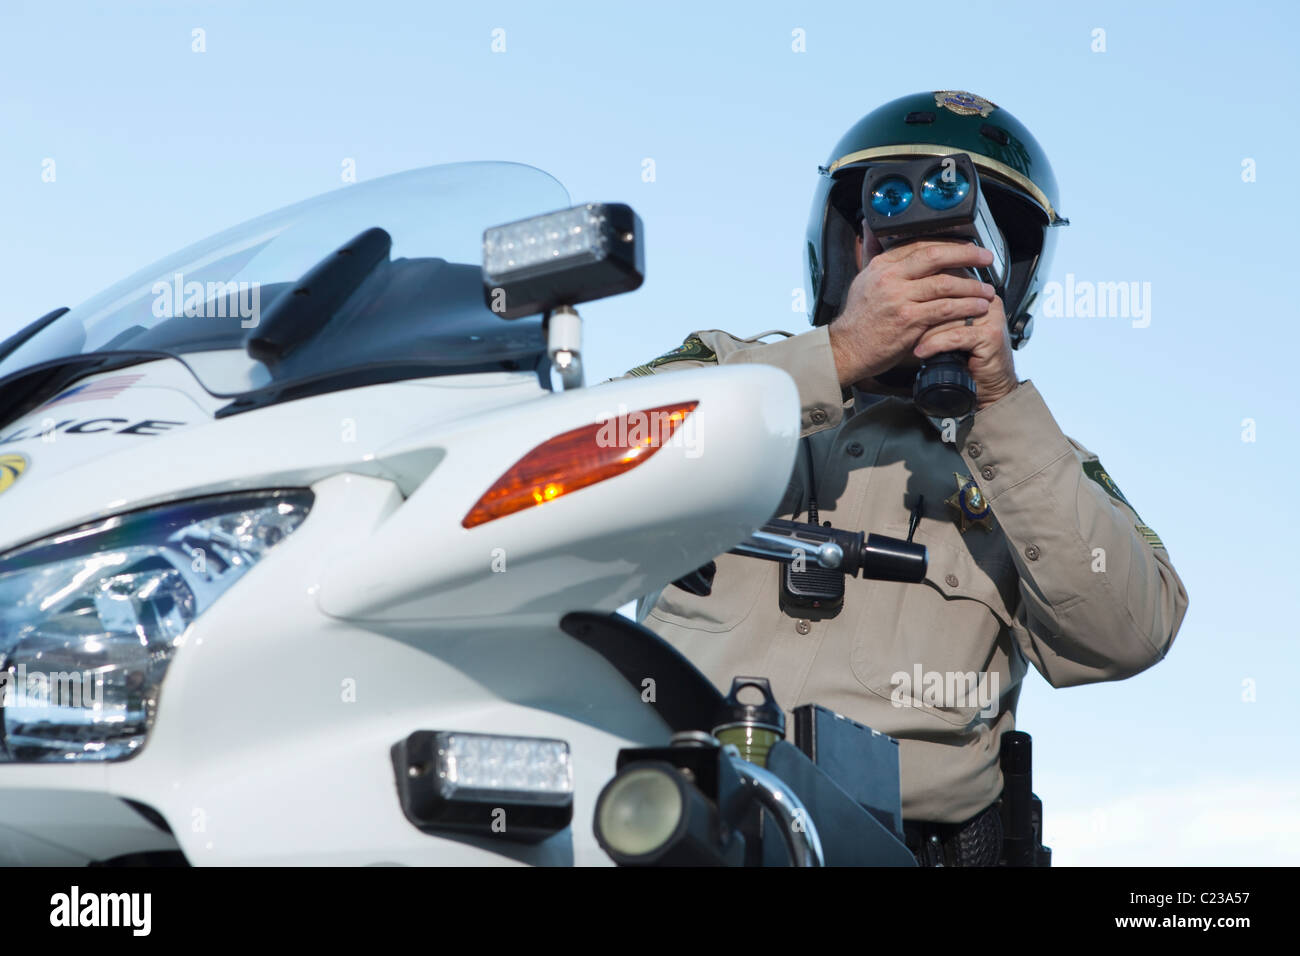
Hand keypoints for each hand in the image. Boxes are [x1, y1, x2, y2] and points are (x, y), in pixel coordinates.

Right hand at [826, 240, 996, 387]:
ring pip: (945, 283)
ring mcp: (899, 298)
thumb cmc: (858, 319)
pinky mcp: (909, 320)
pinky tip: (977, 306)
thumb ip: (871, 252)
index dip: (949, 243)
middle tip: (986, 258)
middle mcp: (890, 278)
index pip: (920, 244)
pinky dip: (966, 306)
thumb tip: (871, 227)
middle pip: (936, 256)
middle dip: (967, 254)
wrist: (847, 349)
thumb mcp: (862, 279)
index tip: (966, 246)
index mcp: (882, 265)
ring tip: (986, 289)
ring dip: (972, 285)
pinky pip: (945, 308)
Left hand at [912, 293, 1018, 410]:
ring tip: (908, 342)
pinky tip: (921, 352)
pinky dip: (935, 344)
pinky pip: (955, 336)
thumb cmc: (968, 359)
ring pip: (949, 316)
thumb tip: (906, 302)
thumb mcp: (949, 330)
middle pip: (948, 297)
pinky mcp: (990, 335)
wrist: (990, 386)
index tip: (903, 303)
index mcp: (979, 293)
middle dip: (922, 311)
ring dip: (925, 331)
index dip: (924, 292)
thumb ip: (938, 312)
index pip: (948, 281)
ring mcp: (991, 317)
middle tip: (901, 322)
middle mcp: (988, 301)